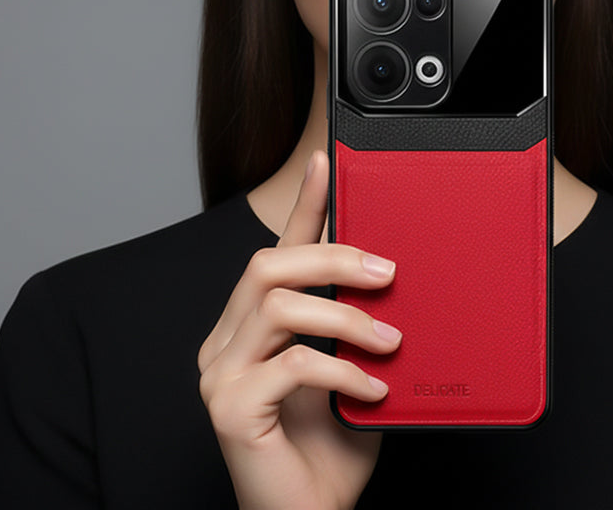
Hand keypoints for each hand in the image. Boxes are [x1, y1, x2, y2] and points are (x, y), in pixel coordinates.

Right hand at [198, 149, 400, 509]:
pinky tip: (373, 388)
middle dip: (334, 257)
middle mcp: (224, 342)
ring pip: (278, 303)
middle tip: (388, 274)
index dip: (302, 204)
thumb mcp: (352, 371)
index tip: (325, 162)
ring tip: (389, 340)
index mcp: (250, 327)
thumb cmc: (330, 450)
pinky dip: (343, 369)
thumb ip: (357, 327)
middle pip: (270, 265)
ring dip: (344, 314)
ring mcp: (219, 374)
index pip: (276, 251)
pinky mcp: (228, 408)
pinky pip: (292, 363)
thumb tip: (393, 279)